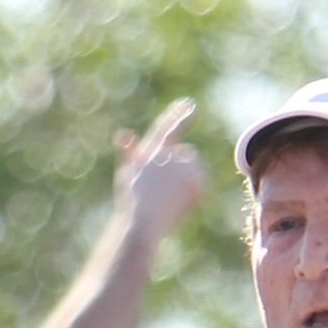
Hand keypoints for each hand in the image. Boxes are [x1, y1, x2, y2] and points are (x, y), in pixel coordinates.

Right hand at [115, 99, 204, 249]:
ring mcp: (181, 166)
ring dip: (190, 180)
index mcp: (149, 150)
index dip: (178, 115)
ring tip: (172, 198)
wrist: (142, 223)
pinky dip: (196, 195)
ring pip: (196, 169)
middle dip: (186, 167)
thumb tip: (124, 134)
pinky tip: (181, 204)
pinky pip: (203, 185)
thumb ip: (130, 153)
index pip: (168, 128)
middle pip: (188, 154)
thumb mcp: (127, 175)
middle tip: (172, 190)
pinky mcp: (193, 179)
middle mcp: (166, 153)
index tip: (189, 105)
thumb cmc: (131, 203)